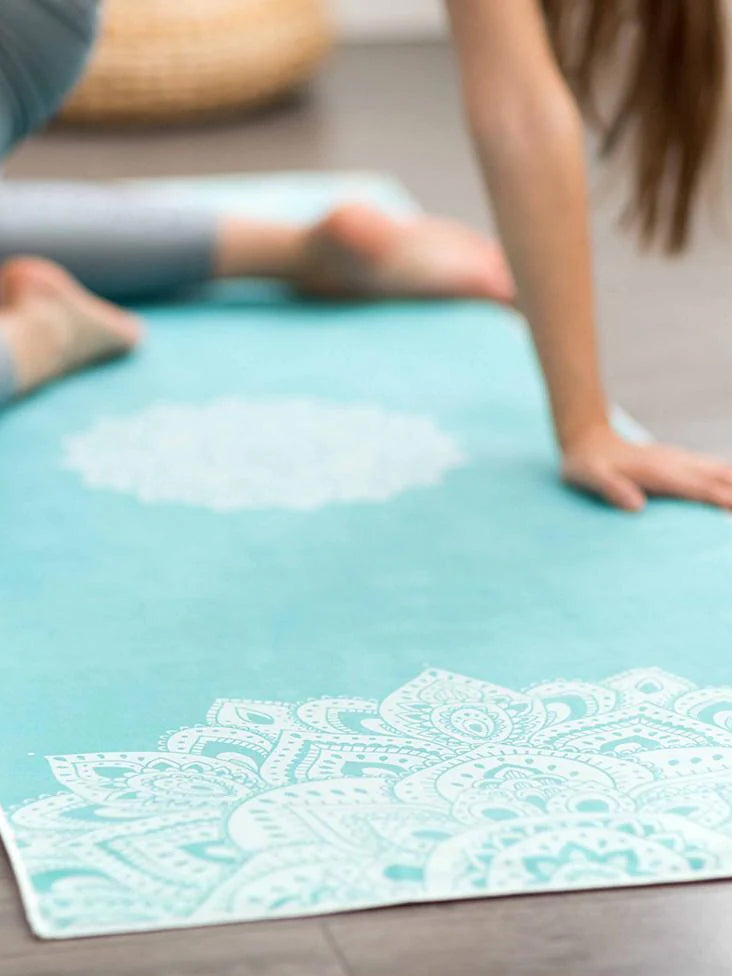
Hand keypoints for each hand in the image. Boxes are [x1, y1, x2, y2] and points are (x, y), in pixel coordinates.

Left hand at [561, 424, 731, 511]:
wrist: (586, 439)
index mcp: (661, 473)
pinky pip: (714, 469)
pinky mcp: (679, 462)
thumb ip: (610, 490)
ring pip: (723, 470)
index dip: (726, 501)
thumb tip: (635, 507)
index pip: (703, 490)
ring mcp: (680, 461)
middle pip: (723, 478)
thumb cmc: (585, 465)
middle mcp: (677, 464)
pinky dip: (731, 477)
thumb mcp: (589, 478)